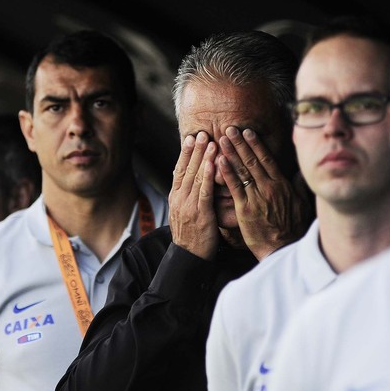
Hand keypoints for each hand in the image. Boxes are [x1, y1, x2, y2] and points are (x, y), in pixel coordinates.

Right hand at [169, 132, 219, 259]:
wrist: (189, 258)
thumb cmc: (192, 236)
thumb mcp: (185, 213)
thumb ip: (188, 196)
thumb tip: (190, 182)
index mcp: (175, 198)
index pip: (179, 170)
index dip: (185, 154)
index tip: (190, 138)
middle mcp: (179, 199)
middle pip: (186, 169)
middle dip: (194, 150)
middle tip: (200, 132)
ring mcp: (188, 206)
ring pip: (195, 177)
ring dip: (202, 157)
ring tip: (209, 141)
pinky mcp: (200, 213)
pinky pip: (205, 191)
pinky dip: (208, 175)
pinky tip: (214, 163)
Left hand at [218, 126, 308, 259]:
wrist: (282, 247)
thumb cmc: (291, 228)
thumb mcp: (301, 204)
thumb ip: (299, 186)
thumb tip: (302, 172)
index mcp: (282, 184)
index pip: (267, 159)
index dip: (256, 145)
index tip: (248, 132)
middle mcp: (269, 187)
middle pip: (253, 160)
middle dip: (240, 143)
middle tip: (229, 129)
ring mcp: (257, 197)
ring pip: (243, 170)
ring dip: (231, 153)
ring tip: (222, 139)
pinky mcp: (245, 208)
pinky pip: (235, 187)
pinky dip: (227, 172)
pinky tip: (219, 161)